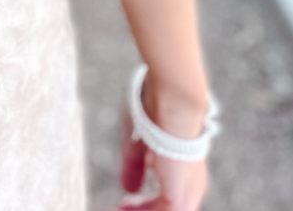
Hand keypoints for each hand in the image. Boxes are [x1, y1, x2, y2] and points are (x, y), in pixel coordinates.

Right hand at [119, 72, 210, 210]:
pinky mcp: (180, 202)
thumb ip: (135, 166)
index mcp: (183, 171)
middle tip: (120, 208)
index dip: (145, 203)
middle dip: (142, 209)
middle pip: (164, 207)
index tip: (125, 201)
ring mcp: (187, 195)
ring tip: (118, 210)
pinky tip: (120, 209)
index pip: (165, 196)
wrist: (174, 107)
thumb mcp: (139, 143)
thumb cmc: (157, 113)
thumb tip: (128, 188)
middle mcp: (189, 186)